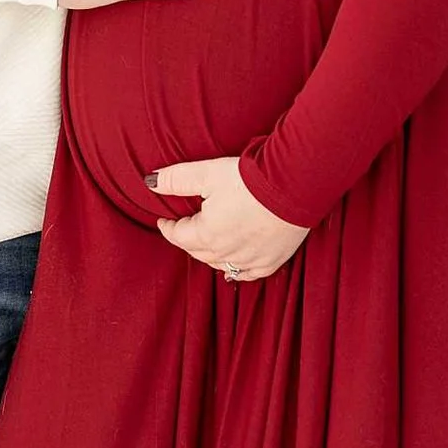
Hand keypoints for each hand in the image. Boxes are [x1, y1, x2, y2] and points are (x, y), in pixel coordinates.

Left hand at [148, 157, 307, 281]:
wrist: (296, 184)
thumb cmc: (252, 179)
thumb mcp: (209, 173)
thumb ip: (177, 179)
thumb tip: (150, 182)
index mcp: (207, 234)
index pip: (178, 236)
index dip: (168, 226)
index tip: (165, 218)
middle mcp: (226, 253)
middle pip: (197, 251)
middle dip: (187, 239)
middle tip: (184, 227)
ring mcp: (250, 260)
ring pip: (220, 264)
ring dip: (210, 254)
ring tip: (207, 241)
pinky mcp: (272, 260)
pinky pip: (248, 273)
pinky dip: (238, 268)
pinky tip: (235, 262)